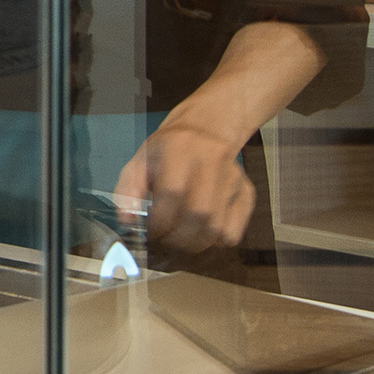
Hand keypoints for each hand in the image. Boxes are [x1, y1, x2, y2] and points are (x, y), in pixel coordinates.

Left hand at [112, 124, 253, 253]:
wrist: (206, 130)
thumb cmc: (168, 150)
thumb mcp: (140, 159)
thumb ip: (128, 189)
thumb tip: (127, 221)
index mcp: (180, 148)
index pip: (173, 191)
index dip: (159, 219)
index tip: (149, 231)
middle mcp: (212, 161)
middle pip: (199, 213)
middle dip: (177, 237)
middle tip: (163, 241)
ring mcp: (233, 178)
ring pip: (218, 227)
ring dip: (194, 244)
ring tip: (179, 240)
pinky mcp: (246, 193)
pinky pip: (234, 232)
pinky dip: (214, 242)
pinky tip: (200, 233)